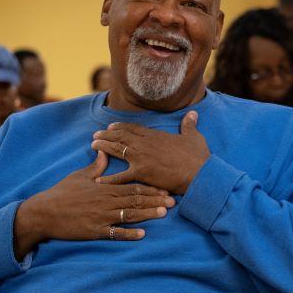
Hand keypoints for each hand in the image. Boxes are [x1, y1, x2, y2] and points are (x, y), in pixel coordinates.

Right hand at [13, 151, 174, 259]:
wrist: (43, 213)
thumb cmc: (62, 193)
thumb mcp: (80, 176)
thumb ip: (97, 165)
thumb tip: (105, 150)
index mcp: (104, 187)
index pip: (132, 186)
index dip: (150, 187)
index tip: (165, 187)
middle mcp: (106, 201)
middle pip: (135, 199)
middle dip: (155, 200)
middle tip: (173, 201)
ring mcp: (101, 217)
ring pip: (130, 215)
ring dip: (148, 214)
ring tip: (163, 213)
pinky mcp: (95, 231)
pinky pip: (115, 233)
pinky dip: (129, 234)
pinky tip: (142, 234)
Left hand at [91, 111, 209, 194]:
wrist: (199, 173)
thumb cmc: (198, 156)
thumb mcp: (194, 137)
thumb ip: (189, 124)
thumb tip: (193, 113)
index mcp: (155, 135)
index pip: (133, 128)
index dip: (120, 127)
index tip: (111, 126)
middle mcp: (145, 144)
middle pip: (120, 136)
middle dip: (106, 135)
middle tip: (95, 135)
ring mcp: (141, 158)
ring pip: (117, 150)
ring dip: (103, 147)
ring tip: (92, 146)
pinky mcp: (141, 173)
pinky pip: (121, 176)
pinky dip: (109, 178)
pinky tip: (98, 179)